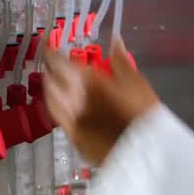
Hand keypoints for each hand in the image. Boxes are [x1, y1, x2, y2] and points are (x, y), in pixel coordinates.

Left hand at [41, 39, 160, 166]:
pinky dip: (54, 106)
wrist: (145, 155)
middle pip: (52, 79)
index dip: (52, 52)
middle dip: (49, 68)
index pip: (62, 63)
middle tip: (48, 60)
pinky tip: (58, 104)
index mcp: (89, 82)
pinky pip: (57, 117)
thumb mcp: (137, 83)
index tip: (49, 45)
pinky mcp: (73, 138)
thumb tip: (115, 40)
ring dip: (48, 86)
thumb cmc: (144, 116)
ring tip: (50, 79)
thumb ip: (121, 61)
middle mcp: (75, 100)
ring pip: (51, 99)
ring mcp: (71, 120)